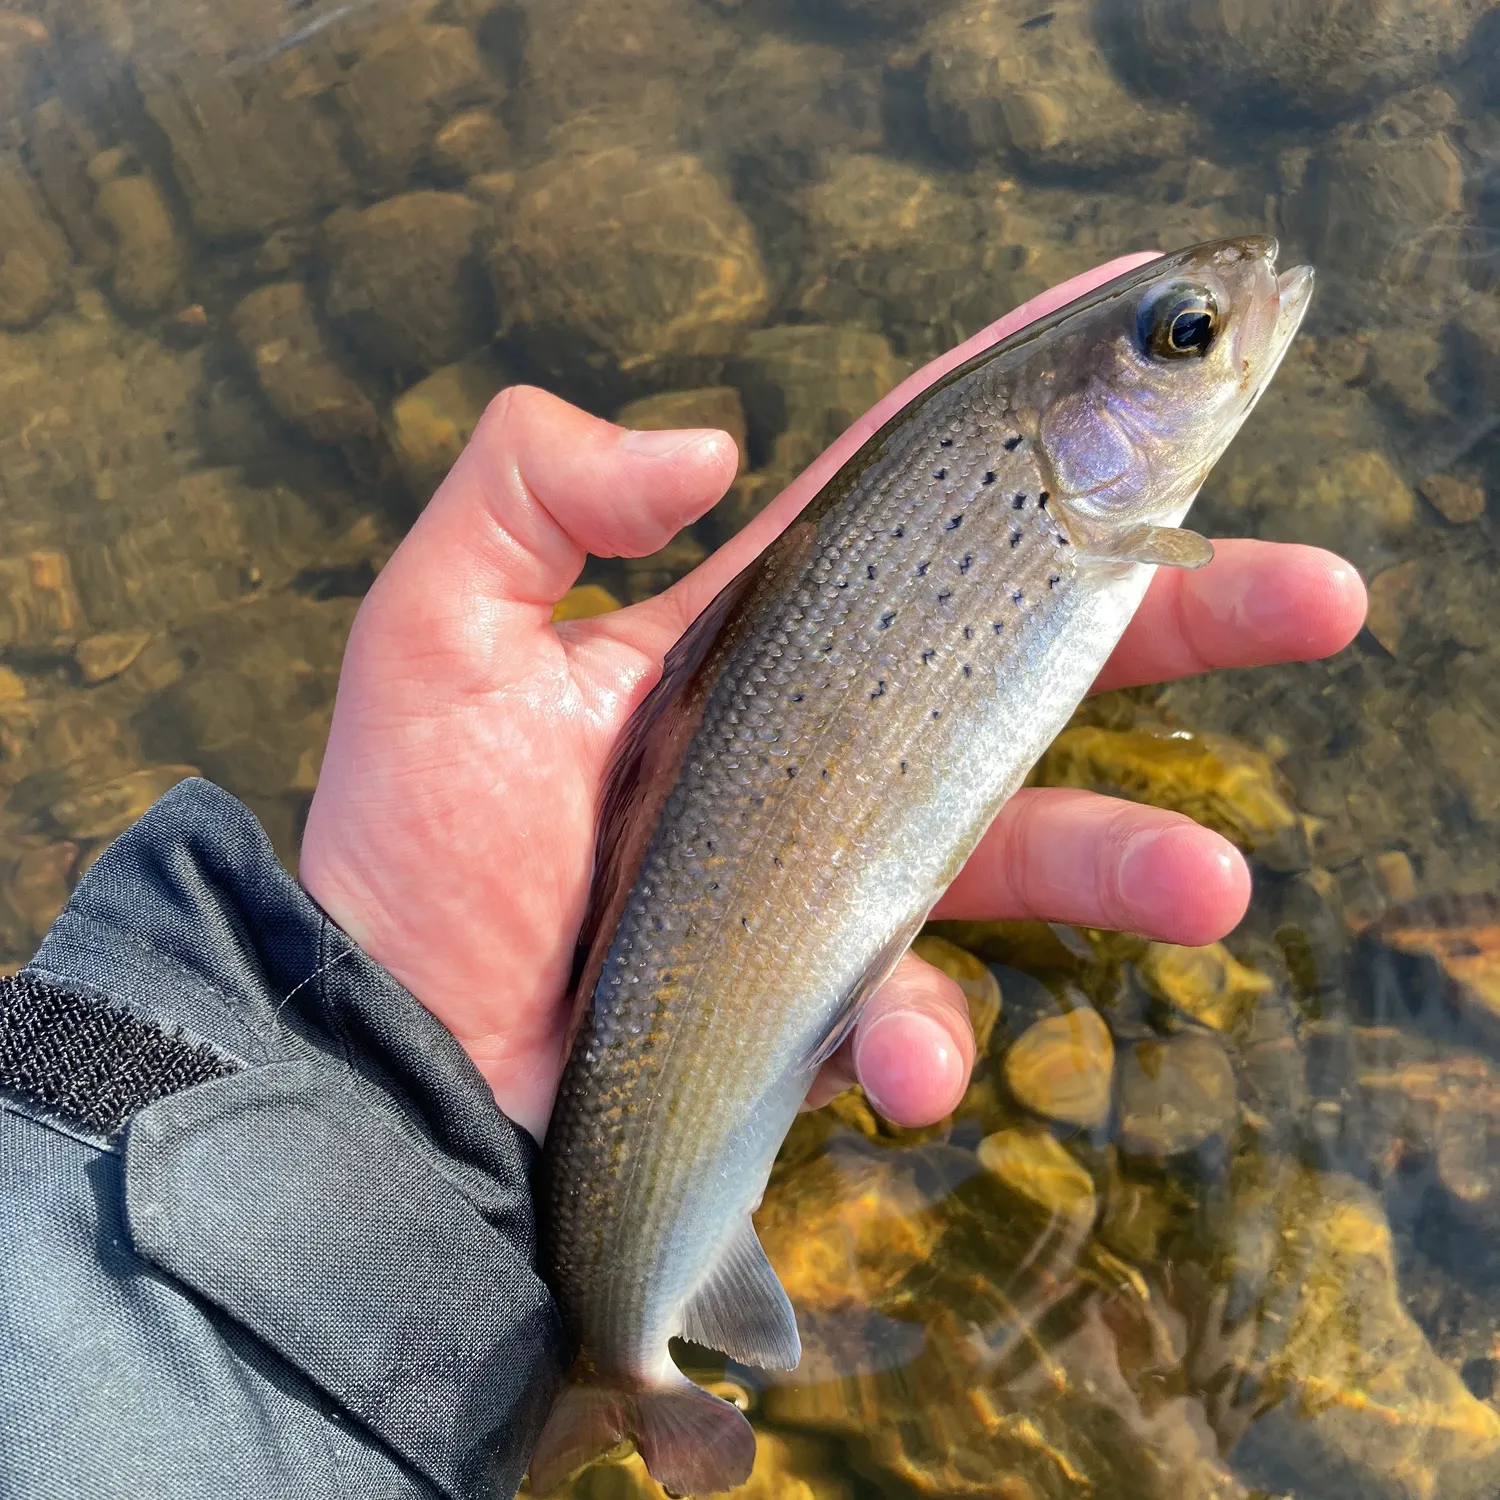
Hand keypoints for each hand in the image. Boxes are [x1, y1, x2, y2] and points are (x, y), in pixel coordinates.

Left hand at [300, 255, 1366, 1142]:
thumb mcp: (433, 633)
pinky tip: (881, 1061)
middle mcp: (823, 734)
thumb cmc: (410, 852)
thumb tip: (712, 445)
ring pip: (1025, 840)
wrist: (403, 1056)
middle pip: (1030, 652)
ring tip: (1210, 888)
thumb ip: (529, 489)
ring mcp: (841, 864)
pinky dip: (915, 1034)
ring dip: (1124, 862)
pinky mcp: (837, 987)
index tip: (1138, 334)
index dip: (1018, 416)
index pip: (907, 497)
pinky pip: (921, 1004)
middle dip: (1177, 618)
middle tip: (1317, 597)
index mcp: (752, 633)